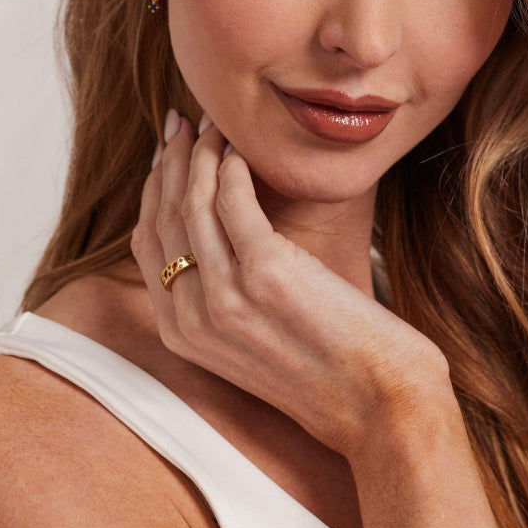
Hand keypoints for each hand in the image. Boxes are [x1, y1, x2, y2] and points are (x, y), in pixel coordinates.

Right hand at [130, 109, 450, 459]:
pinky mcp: (266, 273)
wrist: (379, 405)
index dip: (153, 190)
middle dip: (168, 160)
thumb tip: (218, 240)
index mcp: (182, 334)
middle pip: (162, 216)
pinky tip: (239, 150)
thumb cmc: (328, 371)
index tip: (165, 154)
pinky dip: (230, 167)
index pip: (147, 244)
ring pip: (192, 202)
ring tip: (212, 125)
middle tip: (181, 123)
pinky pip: (232, 201)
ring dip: (198, 153)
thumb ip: (224, 301)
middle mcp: (192, 317)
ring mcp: (225, 296)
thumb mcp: (253, 344)